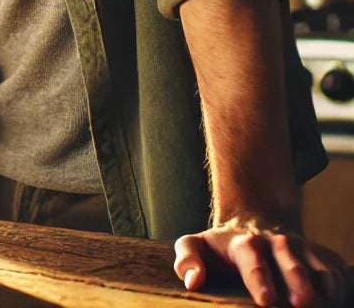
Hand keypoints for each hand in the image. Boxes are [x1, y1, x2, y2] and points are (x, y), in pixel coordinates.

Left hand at [174, 217, 349, 306]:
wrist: (249, 225)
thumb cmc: (219, 248)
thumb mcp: (195, 246)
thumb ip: (186, 259)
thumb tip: (193, 282)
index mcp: (242, 242)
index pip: (250, 257)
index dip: (259, 277)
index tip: (266, 300)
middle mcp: (273, 242)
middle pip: (288, 258)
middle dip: (297, 279)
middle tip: (302, 302)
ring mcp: (298, 247)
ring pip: (315, 261)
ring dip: (322, 279)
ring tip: (326, 297)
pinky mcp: (317, 254)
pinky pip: (334, 265)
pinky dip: (339, 279)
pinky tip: (337, 294)